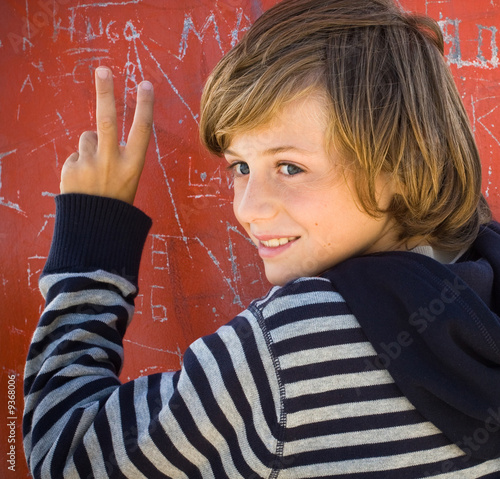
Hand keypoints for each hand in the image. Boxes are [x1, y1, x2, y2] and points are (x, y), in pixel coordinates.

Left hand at [60, 67, 153, 204]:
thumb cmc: (117, 202)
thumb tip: (95, 132)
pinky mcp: (71, 169)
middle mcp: (112, 162)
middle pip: (107, 119)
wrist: (95, 229)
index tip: (145, 84)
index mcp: (133, 165)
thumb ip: (116, 154)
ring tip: (95, 172)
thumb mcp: (127, 179)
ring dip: (90, 147)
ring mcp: (90, 165)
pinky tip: (83, 182)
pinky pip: (76, 155)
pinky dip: (79, 164)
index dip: (145, 106)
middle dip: (105, 92)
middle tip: (103, 70)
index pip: (142, 130)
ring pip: (87, 138)